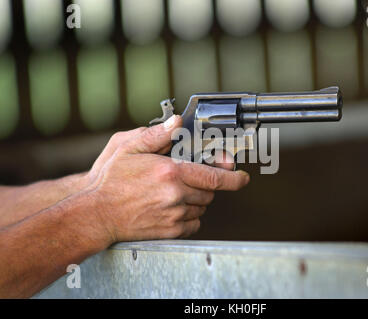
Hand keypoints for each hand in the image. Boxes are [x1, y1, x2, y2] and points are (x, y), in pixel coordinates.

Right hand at [87, 115, 249, 242]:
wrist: (96, 214)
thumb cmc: (110, 180)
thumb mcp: (128, 147)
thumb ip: (157, 135)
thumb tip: (177, 122)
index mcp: (170, 172)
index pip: (215, 177)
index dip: (234, 178)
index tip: (242, 177)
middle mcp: (176, 195)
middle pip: (210, 192)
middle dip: (205, 184)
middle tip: (186, 179)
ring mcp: (174, 215)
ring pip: (202, 207)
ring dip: (196, 199)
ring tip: (172, 193)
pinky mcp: (171, 231)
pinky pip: (193, 223)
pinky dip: (189, 216)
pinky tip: (171, 208)